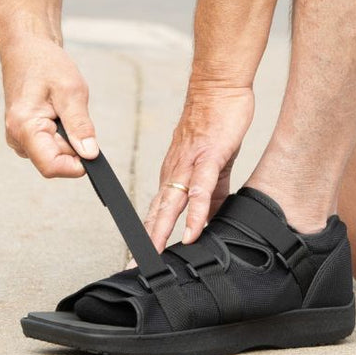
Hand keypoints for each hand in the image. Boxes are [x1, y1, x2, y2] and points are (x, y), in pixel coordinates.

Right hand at [0, 38, 97, 178]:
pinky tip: (56, 111)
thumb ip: (80, 125)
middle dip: (73, 143)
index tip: (92, 150)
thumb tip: (90, 154)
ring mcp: (19, 138)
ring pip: (54, 153)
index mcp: (24, 128)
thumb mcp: (71, 90)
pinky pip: (50, 144)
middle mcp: (17, 138)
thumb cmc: (46, 64)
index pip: (51, 166)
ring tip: (63, 108)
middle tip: (74, 113)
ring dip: (67, 136)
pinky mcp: (25, 135)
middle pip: (55, 160)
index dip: (76, 165)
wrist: (27, 50)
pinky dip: (61, 131)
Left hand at [145, 82, 254, 249]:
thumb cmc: (216, 119)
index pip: (158, 210)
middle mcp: (176, 170)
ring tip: (155, 258)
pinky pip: (199, 190)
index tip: (141, 260)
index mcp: (176, 172)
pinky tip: (191, 232)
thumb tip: (209, 219)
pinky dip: (194, 213)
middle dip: (146, 242)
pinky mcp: (208, 157)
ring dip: (161, 232)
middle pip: (157, 212)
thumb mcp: (214, 162)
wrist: (220, 86)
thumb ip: (210, 191)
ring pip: (171, 204)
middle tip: (135, 269)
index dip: (149, 235)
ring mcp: (190, 164)